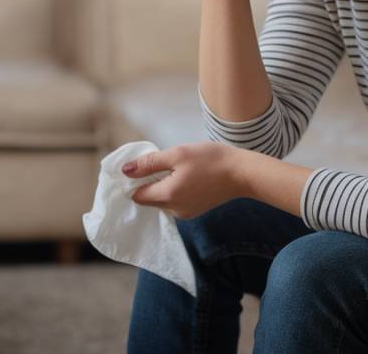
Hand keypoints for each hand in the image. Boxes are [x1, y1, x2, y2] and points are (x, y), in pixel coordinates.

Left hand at [122, 142, 246, 219]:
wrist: (242, 173)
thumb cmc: (210, 160)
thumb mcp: (177, 154)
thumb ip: (149, 163)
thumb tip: (125, 171)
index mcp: (167, 196)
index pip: (137, 195)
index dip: (136, 180)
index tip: (144, 165)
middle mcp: (174, 210)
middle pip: (149, 199)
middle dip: (150, 182)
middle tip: (163, 162)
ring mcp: (186, 213)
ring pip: (162, 200)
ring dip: (163, 185)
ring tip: (178, 167)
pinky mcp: (195, 210)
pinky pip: (175, 201)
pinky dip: (175, 189)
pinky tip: (187, 175)